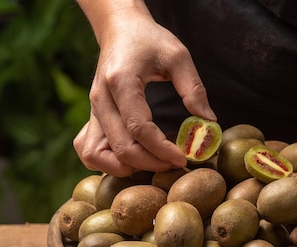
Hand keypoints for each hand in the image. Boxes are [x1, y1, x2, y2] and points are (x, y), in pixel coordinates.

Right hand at [74, 6, 215, 175]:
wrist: (119, 29)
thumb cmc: (149, 40)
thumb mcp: (177, 55)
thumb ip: (193, 88)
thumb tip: (208, 121)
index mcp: (121, 82)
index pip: (139, 128)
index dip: (161, 149)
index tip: (183, 158)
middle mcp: (101, 99)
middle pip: (121, 148)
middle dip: (150, 163)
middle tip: (174, 164)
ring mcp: (92, 110)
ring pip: (96, 155)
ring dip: (124, 167)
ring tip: (151, 162)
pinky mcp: (91, 117)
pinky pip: (88, 151)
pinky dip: (106, 163)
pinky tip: (130, 159)